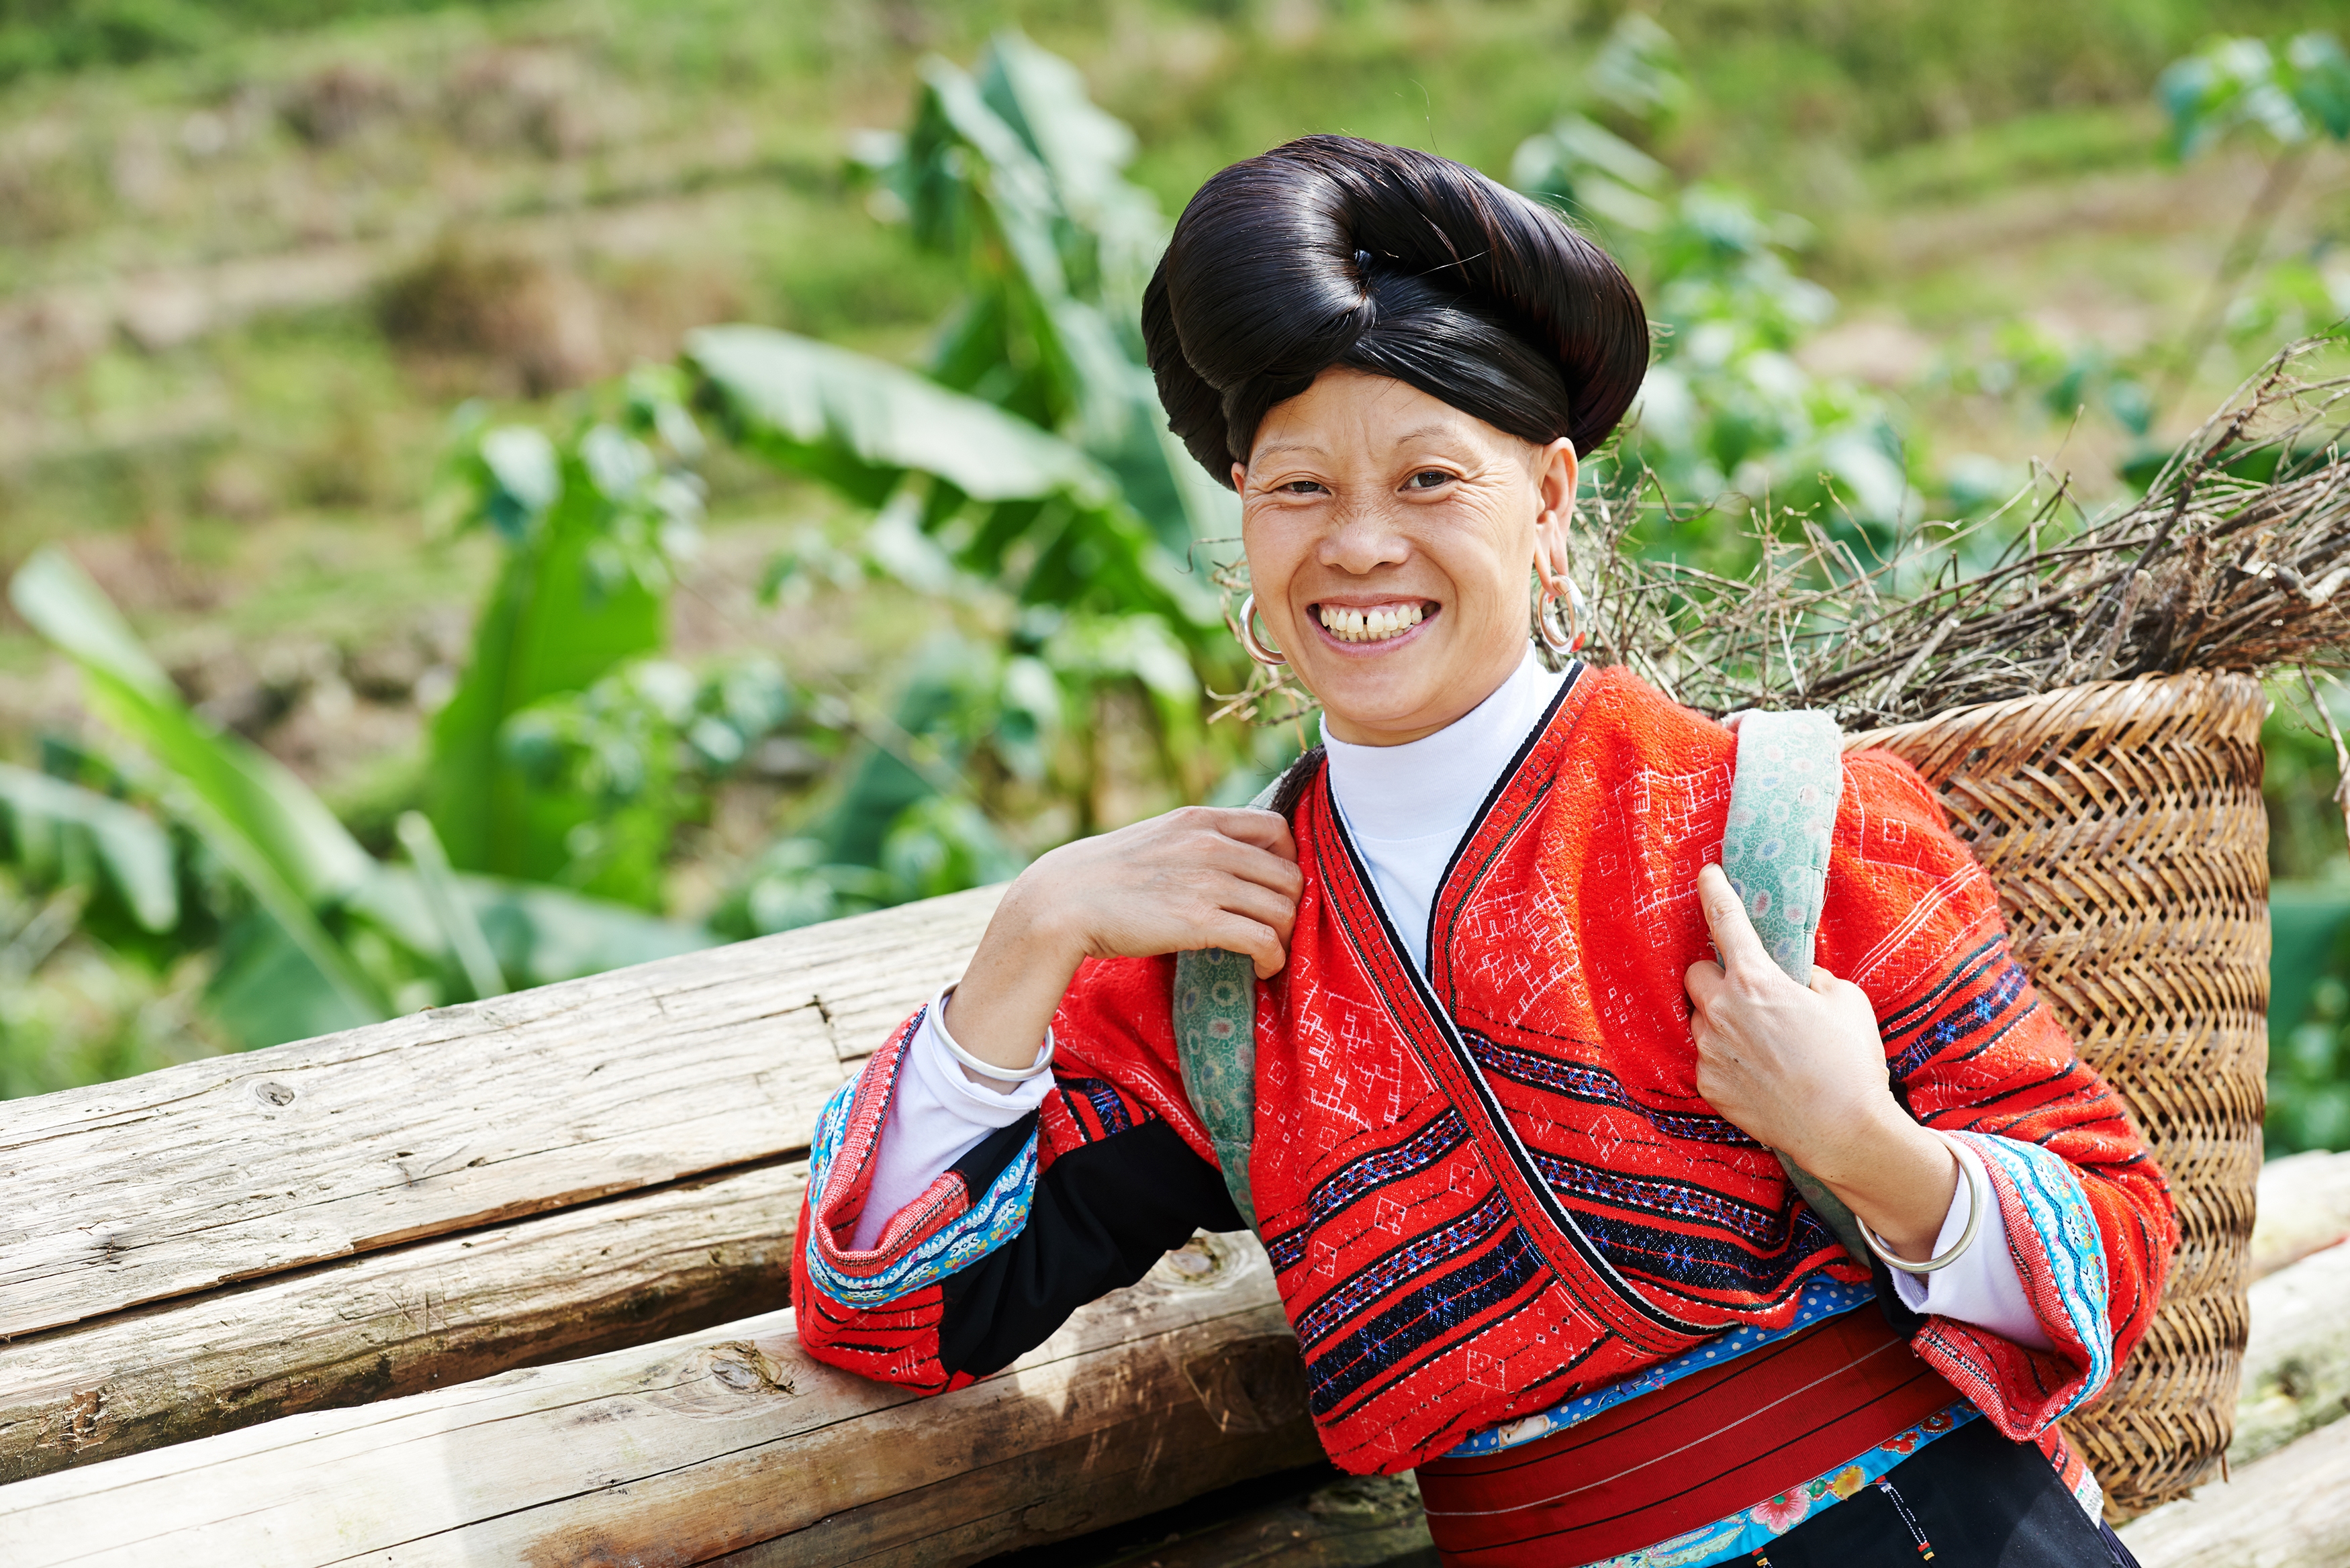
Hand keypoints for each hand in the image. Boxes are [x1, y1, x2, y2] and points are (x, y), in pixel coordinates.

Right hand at [942, 808, 1301, 1087]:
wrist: (1061, 901)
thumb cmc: (1103, 876)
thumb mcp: (1156, 838)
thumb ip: (1194, 842)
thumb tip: (1227, 862)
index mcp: (1201, 819)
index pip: (1277, 828)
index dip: (1287, 860)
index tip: (1274, 887)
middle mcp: (1212, 845)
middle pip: (1288, 874)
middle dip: (1290, 906)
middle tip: (1275, 929)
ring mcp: (1208, 882)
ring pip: (1283, 909)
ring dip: (1284, 936)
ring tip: (1269, 953)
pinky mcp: (1201, 922)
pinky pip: (1264, 940)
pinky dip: (1273, 958)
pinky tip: (1262, 969)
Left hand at [1685, 863, 1957, 1258]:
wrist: (1843, 1131)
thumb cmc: (1851, 1063)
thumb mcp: (1847, 1002)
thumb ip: (1811, 978)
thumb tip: (1794, 977)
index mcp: (1757, 981)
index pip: (1726, 922)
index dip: (1715, 892)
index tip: (1707, 874)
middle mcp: (1722, 1011)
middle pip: (1697, 974)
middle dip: (1717, 977)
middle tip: (1748, 993)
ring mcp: (1710, 1049)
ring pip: (1699, 1018)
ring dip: (1720, 1019)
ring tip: (1762, 1043)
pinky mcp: (1706, 1083)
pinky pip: (1706, 1057)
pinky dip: (1726, 1057)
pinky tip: (1759, 1073)